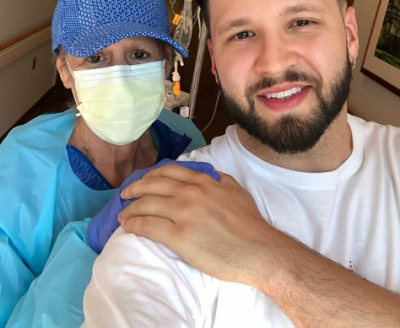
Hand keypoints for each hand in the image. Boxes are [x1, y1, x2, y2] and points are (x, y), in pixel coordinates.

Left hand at [118, 164, 272, 284]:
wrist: (258, 250)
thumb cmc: (250, 223)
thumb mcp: (236, 190)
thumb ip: (219, 179)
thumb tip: (209, 174)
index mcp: (202, 181)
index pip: (168, 172)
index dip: (150, 176)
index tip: (142, 181)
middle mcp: (190, 193)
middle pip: (152, 186)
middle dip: (134, 189)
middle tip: (124, 195)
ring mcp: (183, 213)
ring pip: (147, 205)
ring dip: (130, 209)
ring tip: (122, 214)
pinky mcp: (179, 236)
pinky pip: (148, 226)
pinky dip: (134, 225)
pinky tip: (128, 227)